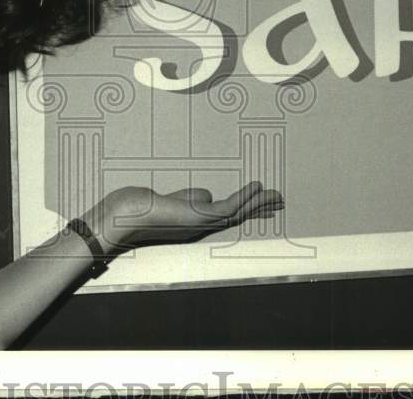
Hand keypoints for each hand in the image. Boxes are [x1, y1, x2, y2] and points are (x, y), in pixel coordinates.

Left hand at [82, 181, 283, 256]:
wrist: (131, 215)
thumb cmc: (147, 207)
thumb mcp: (177, 199)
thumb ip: (193, 196)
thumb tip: (208, 194)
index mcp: (200, 222)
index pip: (230, 214)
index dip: (250, 209)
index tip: (266, 205)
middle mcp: (205, 225)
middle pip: (239, 214)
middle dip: (261, 208)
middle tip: (281, 202)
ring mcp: (204, 222)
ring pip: (238, 211)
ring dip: (259, 202)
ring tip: (277, 196)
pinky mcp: (201, 216)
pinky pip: (228, 204)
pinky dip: (245, 196)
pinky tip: (258, 187)